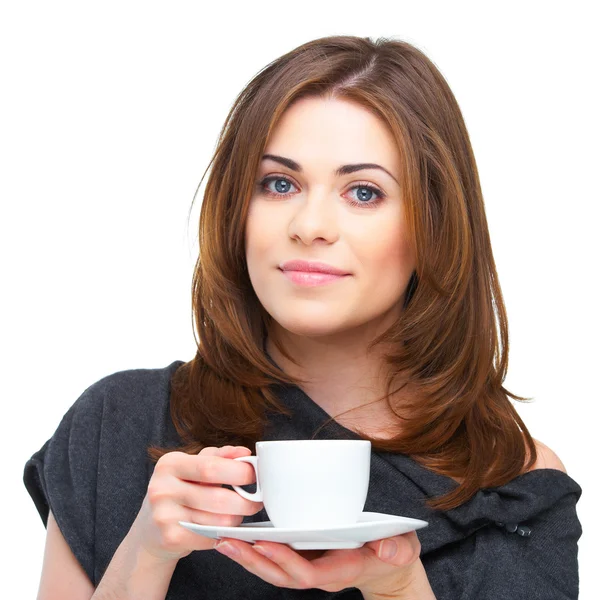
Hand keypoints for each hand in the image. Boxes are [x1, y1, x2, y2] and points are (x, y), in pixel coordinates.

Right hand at [127, 446, 264, 562]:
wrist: (149, 530)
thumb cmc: (178, 492)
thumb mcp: (192, 468)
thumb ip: (218, 457)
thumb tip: (244, 452)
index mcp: (170, 463)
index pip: (211, 466)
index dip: (239, 471)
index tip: (255, 475)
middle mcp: (162, 488)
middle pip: (218, 497)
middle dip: (246, 500)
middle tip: (257, 501)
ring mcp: (164, 515)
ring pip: (219, 520)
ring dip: (236, 519)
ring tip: (237, 514)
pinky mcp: (170, 538)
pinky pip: (211, 537)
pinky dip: (223, 533)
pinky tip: (221, 528)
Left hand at [213, 529, 423, 594]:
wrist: (388, 564)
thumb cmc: (393, 550)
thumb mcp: (402, 547)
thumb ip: (397, 548)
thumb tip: (388, 550)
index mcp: (340, 569)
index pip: (306, 573)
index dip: (283, 560)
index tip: (263, 542)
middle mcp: (320, 572)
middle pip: (280, 574)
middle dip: (253, 560)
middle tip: (226, 542)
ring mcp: (310, 566)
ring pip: (273, 570)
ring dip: (247, 557)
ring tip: (222, 540)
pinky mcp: (304, 557)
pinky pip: (276, 560)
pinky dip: (255, 551)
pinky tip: (238, 538)